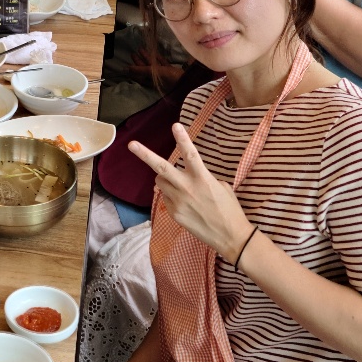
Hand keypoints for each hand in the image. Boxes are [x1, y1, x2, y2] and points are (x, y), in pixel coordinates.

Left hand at [129, 123, 253, 261]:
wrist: (230, 236)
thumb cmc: (229, 209)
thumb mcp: (220, 186)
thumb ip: (201, 177)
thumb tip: (187, 175)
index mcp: (202, 178)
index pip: (190, 154)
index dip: (182, 139)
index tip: (175, 125)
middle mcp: (187, 188)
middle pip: (161, 167)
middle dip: (145, 155)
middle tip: (131, 144)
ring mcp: (178, 201)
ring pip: (160, 182)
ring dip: (164, 178)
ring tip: (179, 184)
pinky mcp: (174, 213)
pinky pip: (165, 197)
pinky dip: (171, 195)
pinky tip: (185, 203)